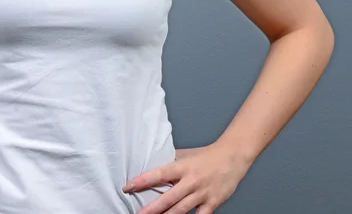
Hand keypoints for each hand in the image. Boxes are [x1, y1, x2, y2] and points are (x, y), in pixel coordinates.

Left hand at [122, 142, 251, 213]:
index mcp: (182, 167)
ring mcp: (202, 194)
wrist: (232, 157)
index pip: (158, 174)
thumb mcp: (186, 154)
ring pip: (181, 210)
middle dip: (151, 208)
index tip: (129, 186)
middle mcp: (191, 181)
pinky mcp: (212, 203)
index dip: (143, 181)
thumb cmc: (207, 155)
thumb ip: (171, 161)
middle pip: (168, 197)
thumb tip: (154, 162)